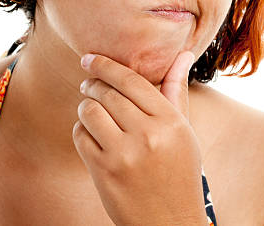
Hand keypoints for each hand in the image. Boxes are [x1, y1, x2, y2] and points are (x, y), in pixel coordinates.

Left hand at [72, 51, 205, 225]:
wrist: (169, 224)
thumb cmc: (178, 173)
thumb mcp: (184, 132)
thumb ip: (176, 91)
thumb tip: (183, 54)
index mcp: (170, 123)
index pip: (130, 80)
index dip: (105, 65)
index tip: (89, 58)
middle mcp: (148, 136)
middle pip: (106, 93)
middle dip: (91, 84)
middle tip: (88, 84)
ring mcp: (123, 155)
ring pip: (89, 110)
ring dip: (85, 106)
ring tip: (90, 109)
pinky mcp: (103, 172)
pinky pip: (80, 135)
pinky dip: (81, 130)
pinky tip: (91, 133)